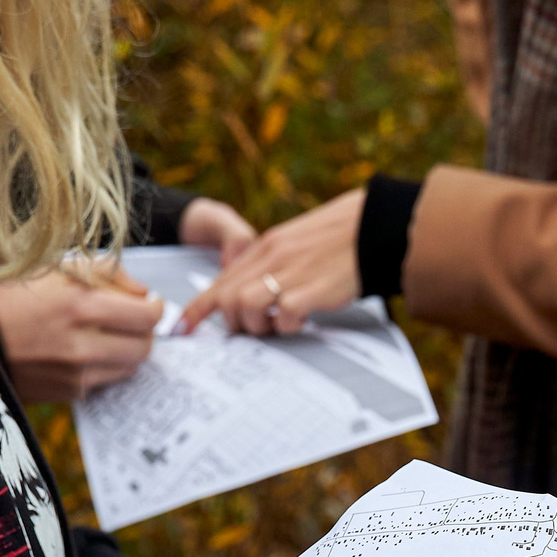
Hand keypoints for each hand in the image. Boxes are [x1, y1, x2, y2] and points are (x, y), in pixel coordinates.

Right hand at [0, 269, 162, 400]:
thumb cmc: (15, 297)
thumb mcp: (57, 268)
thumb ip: (108, 273)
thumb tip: (143, 292)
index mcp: (82, 306)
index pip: (147, 316)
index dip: (155, 309)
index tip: (149, 304)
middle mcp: (84, 345)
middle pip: (144, 347)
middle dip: (144, 333)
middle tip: (131, 321)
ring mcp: (78, 374)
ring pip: (129, 367)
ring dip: (126, 351)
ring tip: (105, 336)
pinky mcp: (70, 393)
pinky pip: (105, 381)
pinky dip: (103, 367)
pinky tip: (82, 353)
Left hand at [178, 188, 364, 335]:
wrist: (374, 227)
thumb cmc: (340, 240)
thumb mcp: (295, 244)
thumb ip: (272, 263)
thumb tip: (253, 289)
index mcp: (265, 247)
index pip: (221, 281)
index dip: (198, 308)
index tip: (182, 327)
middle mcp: (271, 258)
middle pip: (228, 299)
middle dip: (234, 323)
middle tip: (256, 328)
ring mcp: (290, 273)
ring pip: (246, 308)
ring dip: (258, 326)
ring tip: (279, 325)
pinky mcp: (310, 290)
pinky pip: (283, 318)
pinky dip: (288, 327)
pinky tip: (303, 320)